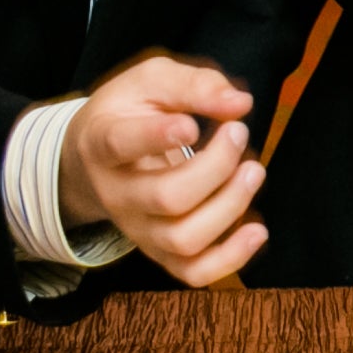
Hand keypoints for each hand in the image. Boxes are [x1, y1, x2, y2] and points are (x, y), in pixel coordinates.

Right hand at [58, 52, 265, 285]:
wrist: (94, 159)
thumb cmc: (130, 112)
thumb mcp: (150, 80)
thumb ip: (193, 84)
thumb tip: (240, 104)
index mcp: (103, 142)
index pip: (121, 144)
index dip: (157, 138)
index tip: (191, 126)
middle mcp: (116, 193)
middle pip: (166, 197)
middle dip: (216, 167)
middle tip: (238, 132)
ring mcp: (137, 228)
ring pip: (183, 238)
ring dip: (230, 206)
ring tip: (252, 170)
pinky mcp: (159, 251)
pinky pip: (192, 272)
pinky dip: (231, 258)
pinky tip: (257, 230)